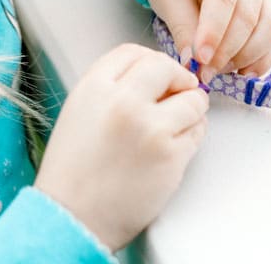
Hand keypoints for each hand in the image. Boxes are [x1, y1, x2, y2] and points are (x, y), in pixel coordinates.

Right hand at [34, 44, 208, 250]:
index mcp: (94, 88)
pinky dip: (192, 136)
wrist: (72, 218)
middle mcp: (123, 102)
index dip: (151, 62)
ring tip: (177, 124)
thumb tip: (156, 74)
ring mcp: (150, 128)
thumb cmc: (74, 170)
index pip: (133, 52)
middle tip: (180, 92)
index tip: (159, 74)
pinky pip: (198, 132)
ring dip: (191, 109)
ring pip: (193, 100)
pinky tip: (174, 146)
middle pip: (166, 67)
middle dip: (178, 79)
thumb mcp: (80, 111)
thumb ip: (113, 86)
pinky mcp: (171, 156)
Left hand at [143, 0, 270, 80]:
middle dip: (227, 50)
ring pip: (270, 27)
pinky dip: (262, 59)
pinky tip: (241, 72)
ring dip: (246, 56)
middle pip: (249, 15)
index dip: (213, 32)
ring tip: (218, 69)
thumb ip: (182, 28)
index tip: (199, 60)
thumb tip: (194, 64)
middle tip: (204, 71)